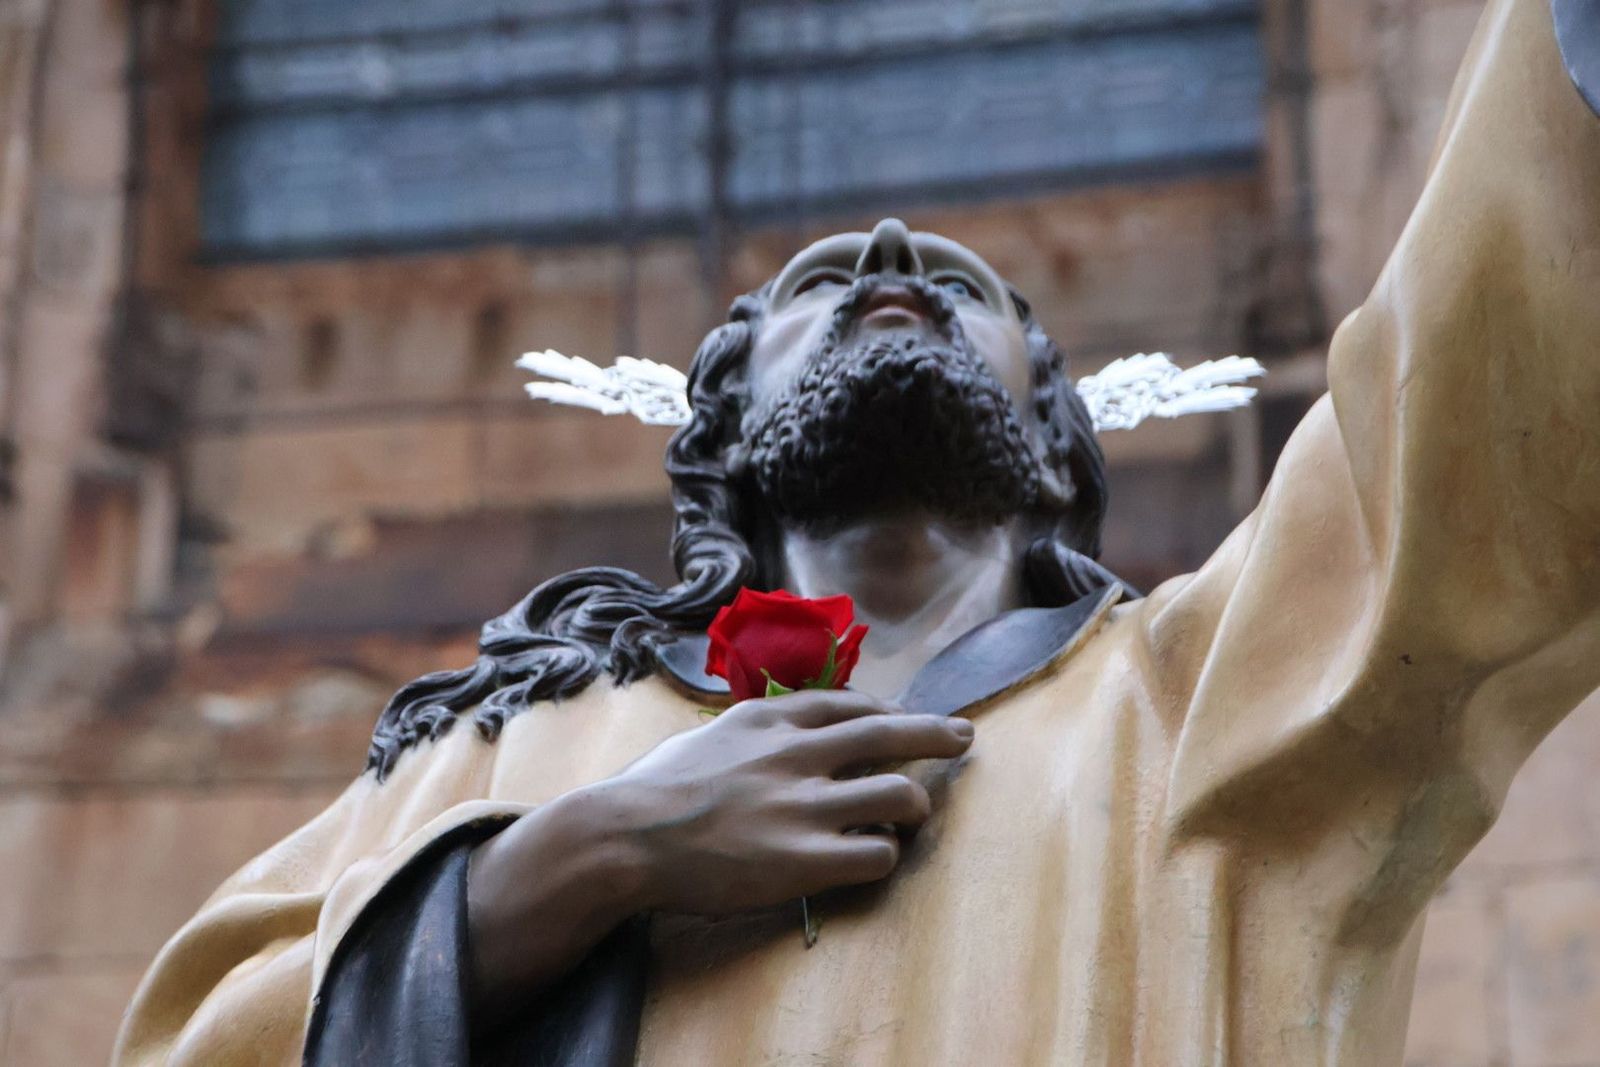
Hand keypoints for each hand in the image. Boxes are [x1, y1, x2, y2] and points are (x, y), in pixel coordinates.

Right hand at [465, 690, 972, 1023]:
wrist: (624, 836)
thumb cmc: (654, 788)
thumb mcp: (709, 735)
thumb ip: (754, 731)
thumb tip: (781, 731)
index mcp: (771, 720)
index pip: (849, 703)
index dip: (888, 708)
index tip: (904, 715)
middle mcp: (798, 755)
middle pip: (892, 734)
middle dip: (936, 733)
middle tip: (963, 735)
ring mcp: (805, 807)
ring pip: (899, 795)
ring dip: (916, 803)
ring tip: (914, 813)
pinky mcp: (805, 860)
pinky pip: (876, 854)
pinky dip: (885, 853)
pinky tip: (874, 856)